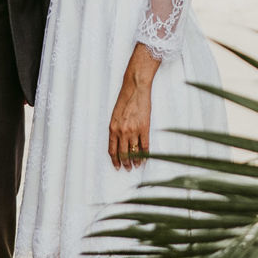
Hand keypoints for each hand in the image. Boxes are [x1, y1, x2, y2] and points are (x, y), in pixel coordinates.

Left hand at [108, 43, 160, 169]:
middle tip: (127, 169)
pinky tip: (145, 159)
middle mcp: (122, 132)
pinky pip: (145, 146)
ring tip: (136, 166)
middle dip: (125, 163)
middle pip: (123, 154)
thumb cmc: (125, 99)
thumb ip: (116, 129)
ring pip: (134, 152)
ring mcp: (133, 131)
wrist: (135, 88)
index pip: (112, 150)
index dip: (115, 160)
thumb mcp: (115, 115)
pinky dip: (145, 154)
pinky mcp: (144, 128)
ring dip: (135, 161)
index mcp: (112, 128)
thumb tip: (119, 142)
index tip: (117, 166)